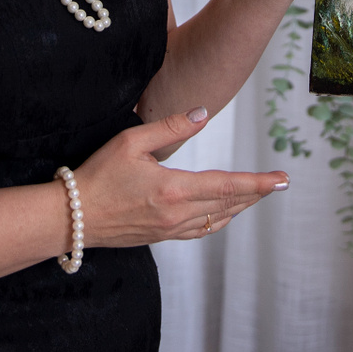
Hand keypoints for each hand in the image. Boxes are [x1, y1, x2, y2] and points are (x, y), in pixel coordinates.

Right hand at [71, 108, 287, 246]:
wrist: (71, 218)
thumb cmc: (97, 176)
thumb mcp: (130, 141)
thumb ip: (169, 127)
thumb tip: (202, 114)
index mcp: (173, 189)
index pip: (228, 186)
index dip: (259, 183)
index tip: (282, 179)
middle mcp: (177, 214)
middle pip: (229, 204)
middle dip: (257, 193)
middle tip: (280, 184)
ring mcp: (169, 230)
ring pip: (217, 220)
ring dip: (240, 207)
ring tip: (257, 194)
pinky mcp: (160, 237)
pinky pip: (200, 231)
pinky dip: (219, 220)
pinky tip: (224, 214)